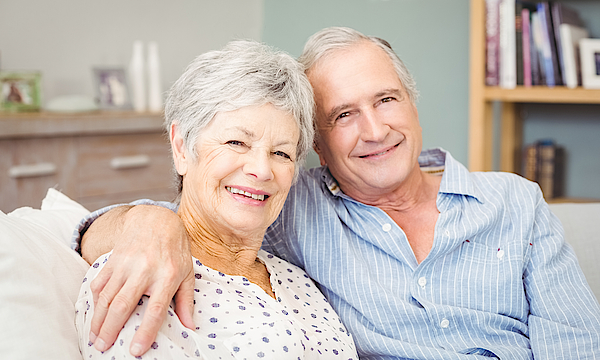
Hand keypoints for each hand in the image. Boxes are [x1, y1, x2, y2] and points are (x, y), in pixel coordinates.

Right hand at [83, 205, 194, 355]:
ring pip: (107, 296)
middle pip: (123, 304)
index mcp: (168, 275)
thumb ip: (187, 301)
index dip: (146, 330)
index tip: (136, 350)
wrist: (155, 219)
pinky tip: (94, 316)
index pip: (156, 308)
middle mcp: (145, 270)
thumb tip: (190, 327)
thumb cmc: (175, 249)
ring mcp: (126, 264)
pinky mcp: (112, 260)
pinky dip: (94, 301)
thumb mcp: (188, 272)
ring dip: (98, 320)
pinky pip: (99, 283)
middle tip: (102, 348)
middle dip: (110, 329)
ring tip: (94, 338)